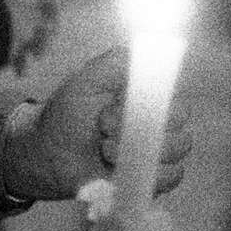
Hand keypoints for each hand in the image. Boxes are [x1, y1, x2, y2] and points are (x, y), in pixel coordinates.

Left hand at [0, 47, 192, 201]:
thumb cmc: (68, 113)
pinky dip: (149, 175)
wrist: (49, 154)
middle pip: (181, 124)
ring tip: (105, 150)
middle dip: (142, 128)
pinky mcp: (151, 178)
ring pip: (178, 150)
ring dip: (141, 152)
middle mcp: (159, 122)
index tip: (119, 104)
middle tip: (104, 129)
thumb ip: (114, 64)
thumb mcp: (85, 81)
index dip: (154, 102)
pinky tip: (120, 171)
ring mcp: (157, 152)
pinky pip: (171, 177)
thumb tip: (149, 52)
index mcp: (149, 96)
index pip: (176, 95)